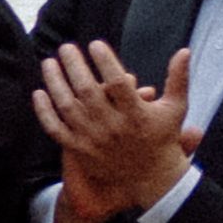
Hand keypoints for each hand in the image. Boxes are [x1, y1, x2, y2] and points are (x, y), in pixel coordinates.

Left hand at [32, 37, 196, 222]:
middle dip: (75, 66)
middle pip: (88, 91)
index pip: (119, 83)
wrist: (152, 178)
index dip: (105, 62)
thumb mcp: (175, 109)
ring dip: (55, 83)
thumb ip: (178, 79)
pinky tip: (39, 92)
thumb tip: (184, 51)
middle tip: (66, 48)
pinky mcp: (79, 149)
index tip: (95, 44)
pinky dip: (44, 111)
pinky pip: (56, 128)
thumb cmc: (163, 138)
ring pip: (68, 107)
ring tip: (49, 63)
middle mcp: (113, 127)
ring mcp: (93, 139)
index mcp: (137, 114)